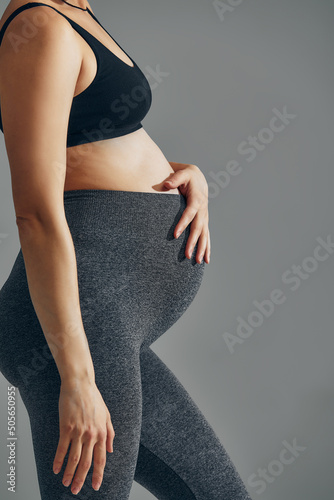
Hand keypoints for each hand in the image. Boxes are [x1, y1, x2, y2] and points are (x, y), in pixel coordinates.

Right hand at [53, 379, 114, 494]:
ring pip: (74, 458)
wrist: (80, 384)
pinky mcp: (66, 428)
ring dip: (69, 473)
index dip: (98, 474)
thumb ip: (110, 433)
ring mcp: (78, 432)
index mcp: (101, 432)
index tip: (95, 486)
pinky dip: (58, 461)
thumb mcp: (106, 415)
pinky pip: (62, 448)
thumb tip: (111, 449)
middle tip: (76, 490)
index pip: (101, 458)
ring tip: (66, 483)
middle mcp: (91, 435)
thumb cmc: (93, 397)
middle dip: (81, 479)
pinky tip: (56, 469)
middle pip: (86, 463)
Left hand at [164, 163, 210, 263]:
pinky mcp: (204, 221)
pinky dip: (206, 248)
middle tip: (188, 256)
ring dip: (202, 249)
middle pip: (198, 228)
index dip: (183, 224)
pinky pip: (206, 236)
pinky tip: (205, 259)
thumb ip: (174, 178)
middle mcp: (203, 210)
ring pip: (204, 235)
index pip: (189, 213)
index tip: (175, 235)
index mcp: (197, 198)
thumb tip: (166, 185)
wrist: (197, 177)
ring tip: (197, 262)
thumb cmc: (187, 175)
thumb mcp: (182, 173)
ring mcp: (204, 216)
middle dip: (193, 242)